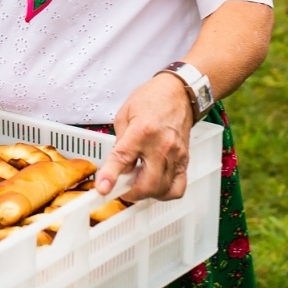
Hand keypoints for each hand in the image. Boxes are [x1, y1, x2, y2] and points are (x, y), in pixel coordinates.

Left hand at [94, 74, 192, 201]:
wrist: (179, 93)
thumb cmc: (152, 99)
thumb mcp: (124, 116)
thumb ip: (119, 144)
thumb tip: (116, 167)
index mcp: (142, 131)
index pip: (123, 159)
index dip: (111, 176)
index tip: (102, 188)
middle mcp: (161, 145)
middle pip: (147, 184)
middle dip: (130, 193)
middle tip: (121, 187)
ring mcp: (175, 155)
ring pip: (162, 190)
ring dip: (146, 194)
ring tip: (138, 183)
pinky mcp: (184, 161)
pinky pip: (177, 188)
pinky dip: (164, 193)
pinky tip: (155, 185)